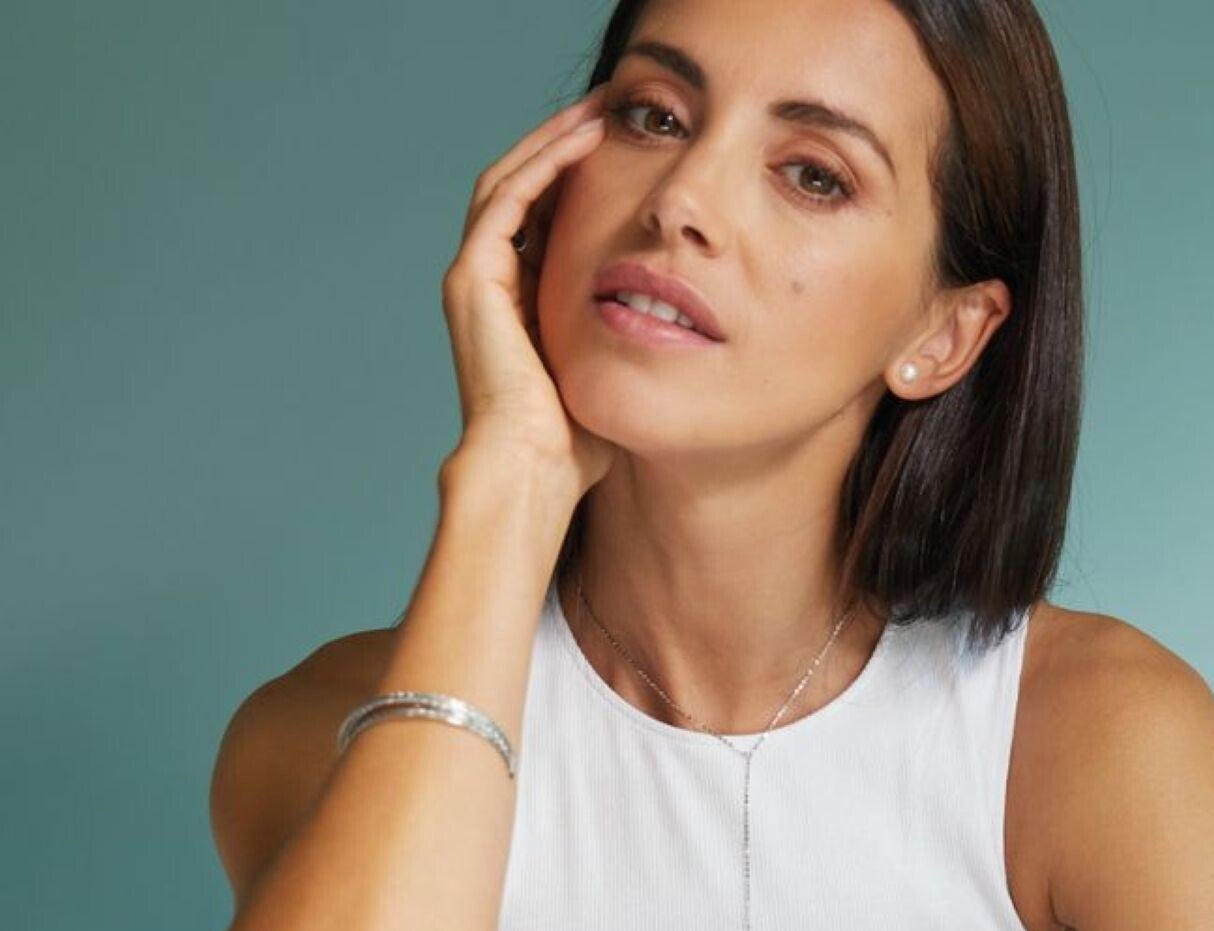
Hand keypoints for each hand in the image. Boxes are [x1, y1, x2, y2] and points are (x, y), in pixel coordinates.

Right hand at [441, 83, 618, 503]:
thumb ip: (622, 342)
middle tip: (609, 110)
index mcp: (515, 306)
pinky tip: (582, 143)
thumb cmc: (575, 445)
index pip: (542, 221)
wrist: (534, 469)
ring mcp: (473, 279)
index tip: (625, 153)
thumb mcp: (608, 375)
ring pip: (509, 182)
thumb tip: (672, 331)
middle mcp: (486, 285)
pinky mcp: (473, 277)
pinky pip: (507, 199)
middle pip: (521, 190)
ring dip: (553, 143)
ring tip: (598, 112)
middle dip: (563, 147)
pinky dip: (542, 166)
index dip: (578, 181)